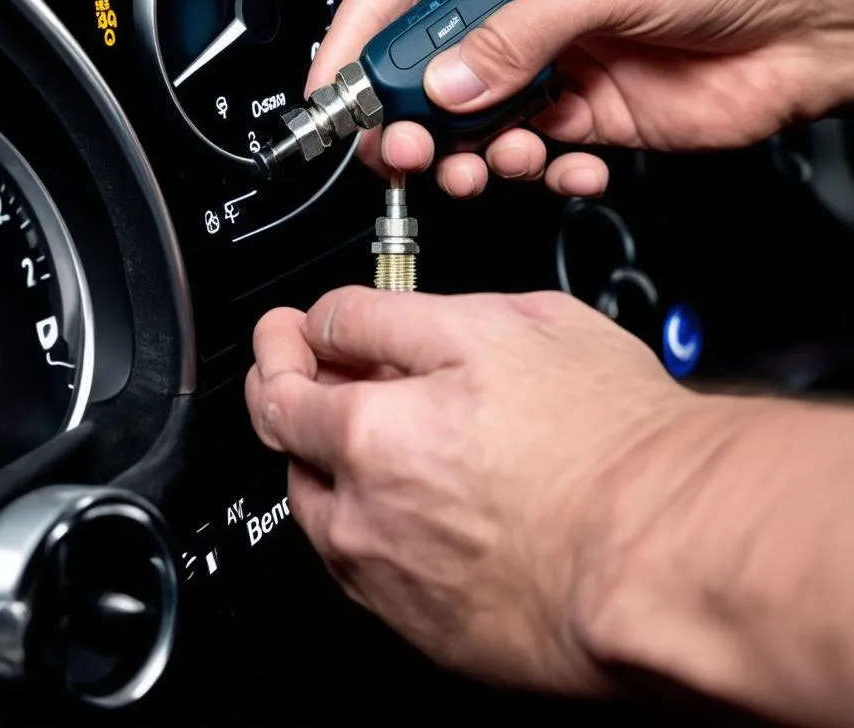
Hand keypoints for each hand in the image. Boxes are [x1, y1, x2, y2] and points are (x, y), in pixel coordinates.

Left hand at [244, 287, 709, 692]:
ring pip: (327, 511)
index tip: (288, 332)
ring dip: (334, 463)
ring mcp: (391, 579)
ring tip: (388, 431)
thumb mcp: (500, 322)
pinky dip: (378, 522)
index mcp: (368, 433)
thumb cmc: (607, 440)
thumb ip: (396, 317)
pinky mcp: (426, 630)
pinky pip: (373, 568)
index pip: (279, 380)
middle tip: (328, 371)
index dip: (280, 344)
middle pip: (290, 448)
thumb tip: (344, 321)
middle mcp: (363, 515)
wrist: (668, 550)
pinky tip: (430, 495)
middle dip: (297, 398)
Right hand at [308, 0, 853, 197]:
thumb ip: (514, 37)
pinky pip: (525, 143)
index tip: (332, 85)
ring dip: (464, 148)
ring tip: (479, 164)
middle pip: (430, 51)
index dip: (359, 30)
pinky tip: (559, 162)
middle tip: (402, 146)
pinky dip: (530, 165)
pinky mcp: (579, 102)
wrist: (819, 20)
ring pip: (469, 108)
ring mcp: (550, 48)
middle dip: (410, 107)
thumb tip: (445, 82)